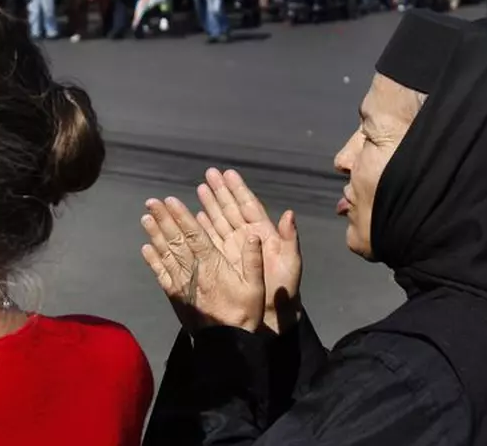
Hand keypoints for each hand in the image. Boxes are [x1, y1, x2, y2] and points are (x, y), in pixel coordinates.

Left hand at [140, 197, 263, 332]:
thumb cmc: (244, 313)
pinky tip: (146, 248)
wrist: (225, 343)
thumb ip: (253, 260)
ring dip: (155, 235)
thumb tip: (254, 234)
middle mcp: (193, 270)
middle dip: (163, 219)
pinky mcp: (175, 295)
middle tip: (151, 202)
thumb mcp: (256, 287)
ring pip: (166, 254)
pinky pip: (161, 274)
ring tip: (145, 218)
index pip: (195, 234)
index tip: (171, 200)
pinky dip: (153, 260)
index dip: (182, 216)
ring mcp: (181, 283)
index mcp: (213, 264)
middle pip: (176, 240)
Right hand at [197, 168, 301, 333]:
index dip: (238, 189)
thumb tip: (289, 213)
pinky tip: (195, 216)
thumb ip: (290, 238)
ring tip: (199, 188)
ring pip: (219, 221)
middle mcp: (246, 236)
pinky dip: (203, 227)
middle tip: (209, 173)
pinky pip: (211, 240)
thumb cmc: (285, 287)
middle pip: (230, 209)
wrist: (272, 313)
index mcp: (263, 233)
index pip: (248, 206)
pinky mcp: (223, 260)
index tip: (228, 173)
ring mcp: (233, 248)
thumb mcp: (291, 262)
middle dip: (220, 191)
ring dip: (209, 205)